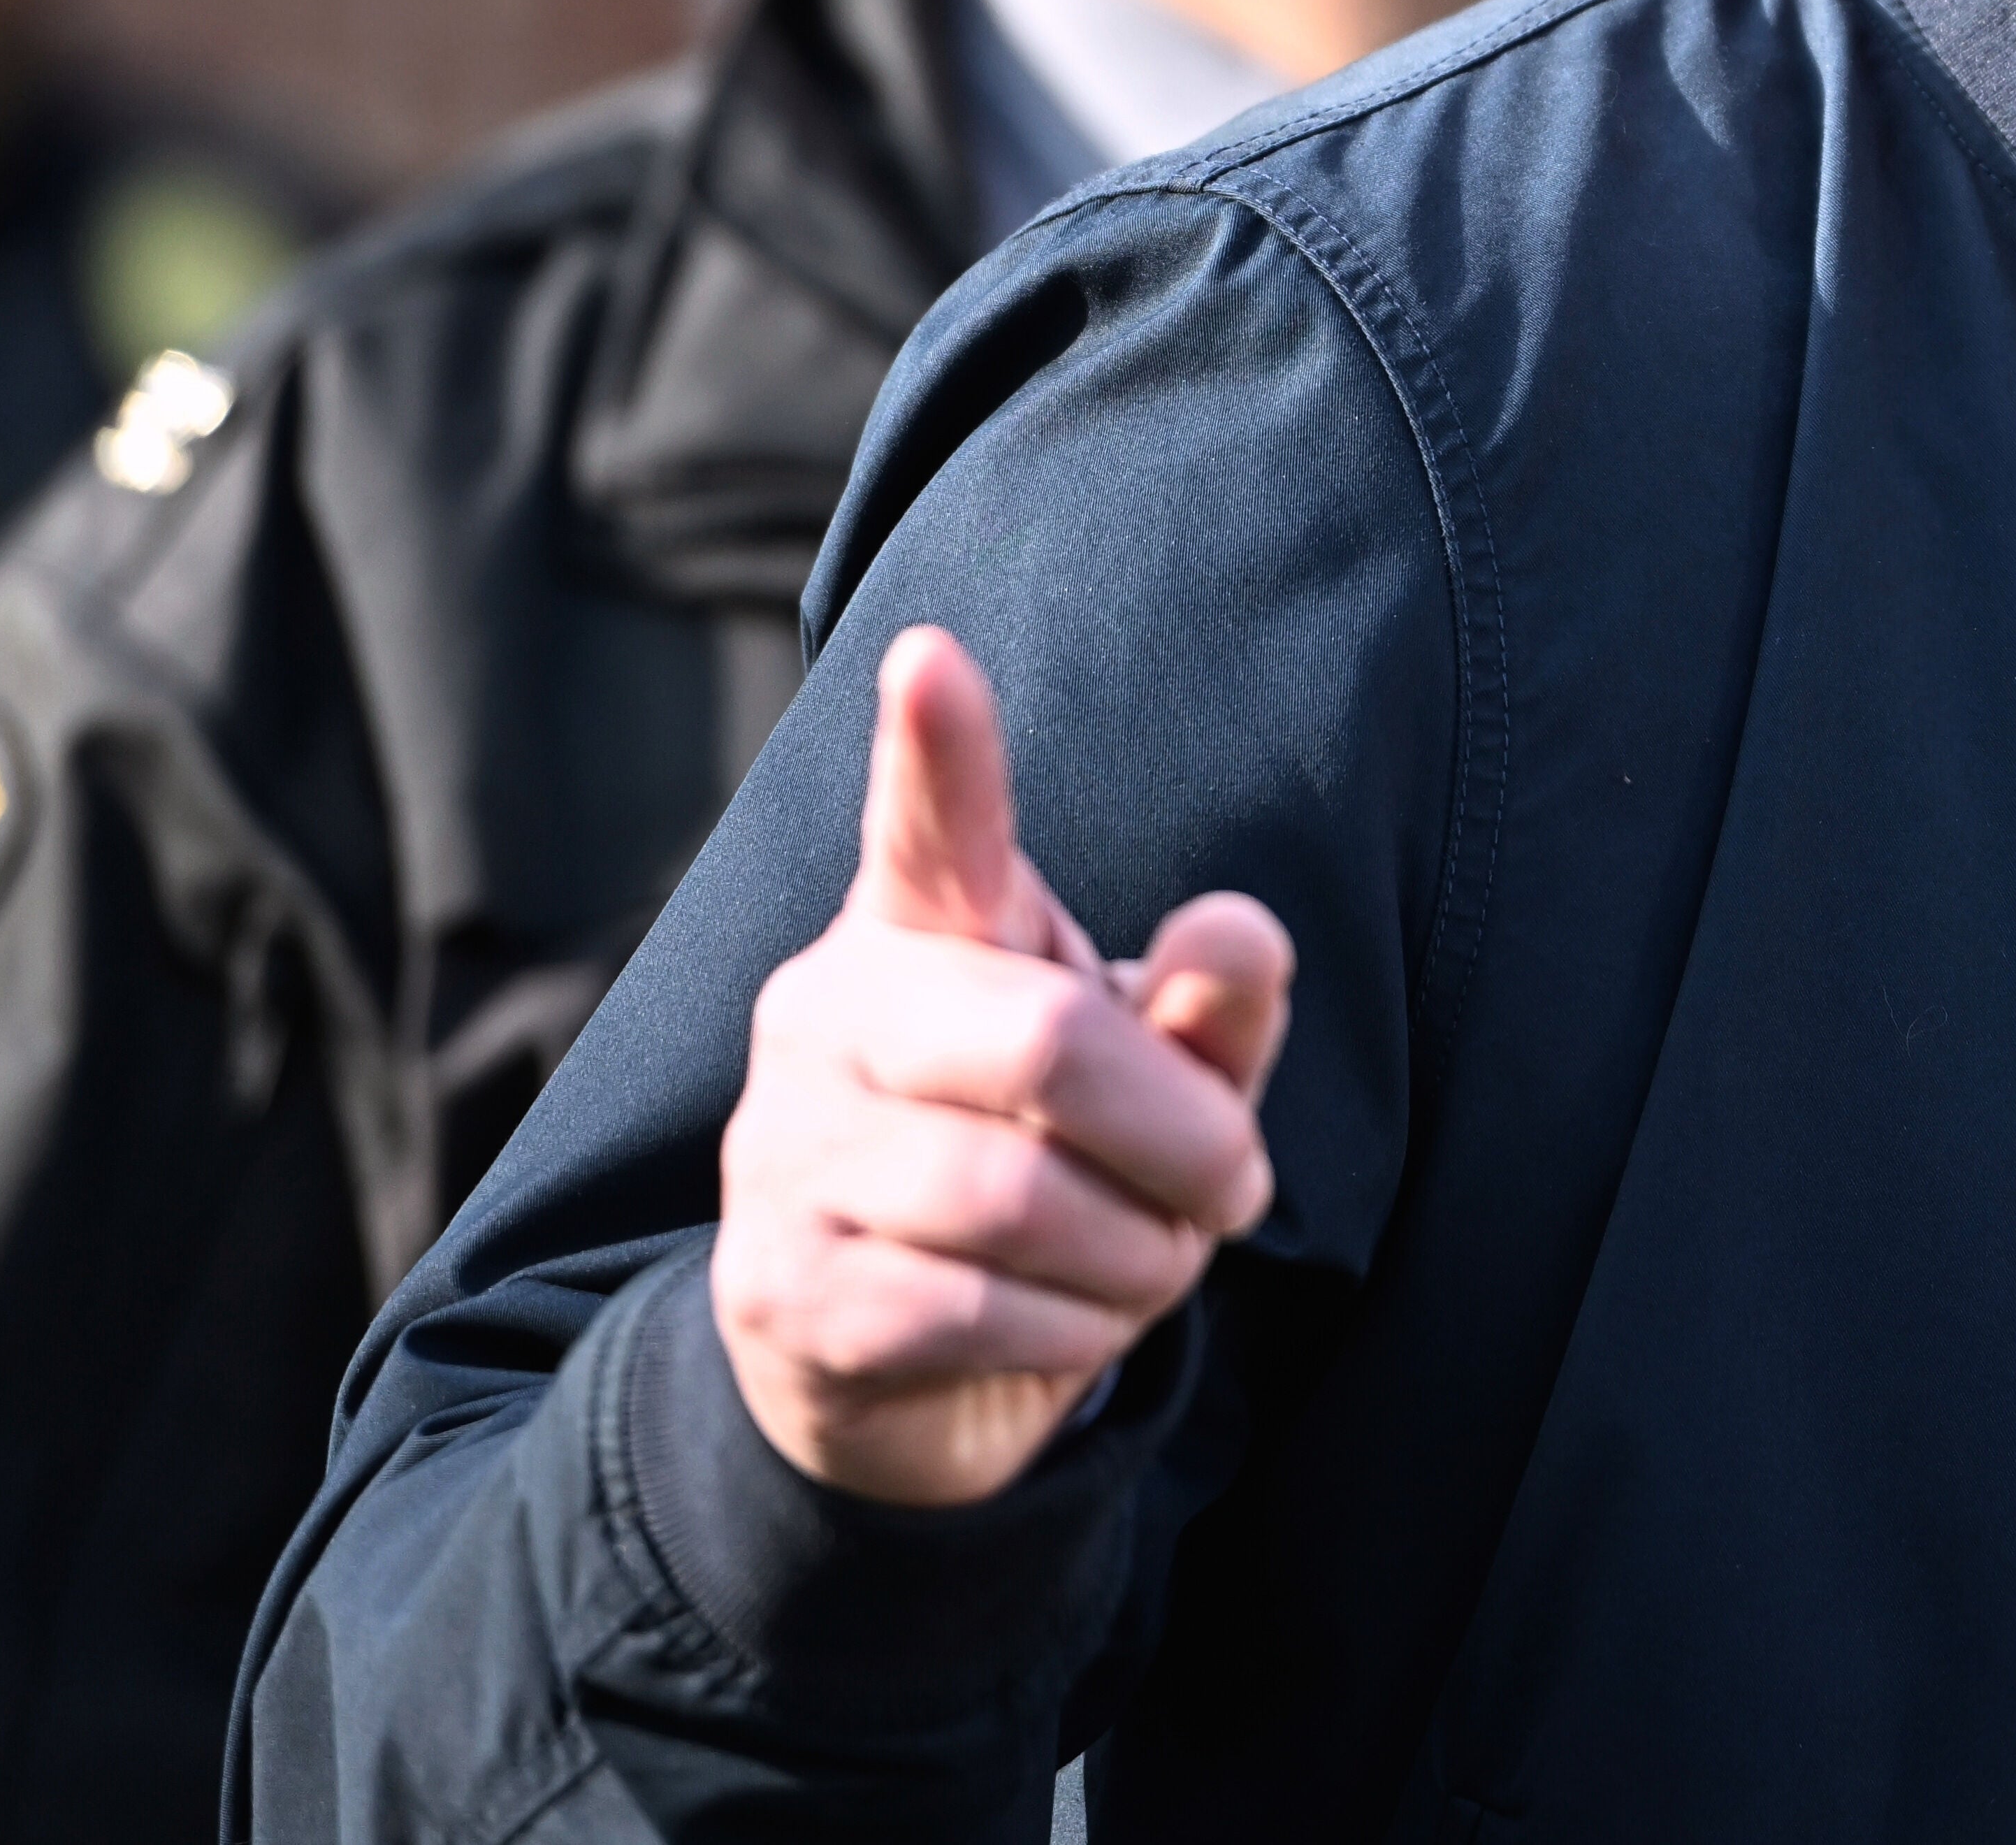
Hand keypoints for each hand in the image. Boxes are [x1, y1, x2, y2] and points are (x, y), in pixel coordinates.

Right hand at [710, 625, 1294, 1506]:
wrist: (915, 1360)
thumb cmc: (1056, 1166)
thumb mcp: (1160, 1078)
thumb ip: (1210, 1010)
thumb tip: (1236, 938)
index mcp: (924, 927)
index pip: (933, 825)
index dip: (938, 747)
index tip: (933, 656)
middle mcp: (827, 1012)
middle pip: (1047, 1045)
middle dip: (1186, 1139)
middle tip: (1232, 1188)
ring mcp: (781, 1148)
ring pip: (1016, 1197)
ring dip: (1136, 1255)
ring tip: (1144, 1260)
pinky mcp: (779, 1286)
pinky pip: (974, 1308)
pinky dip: (1071, 1333)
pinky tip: (1067, 1322)